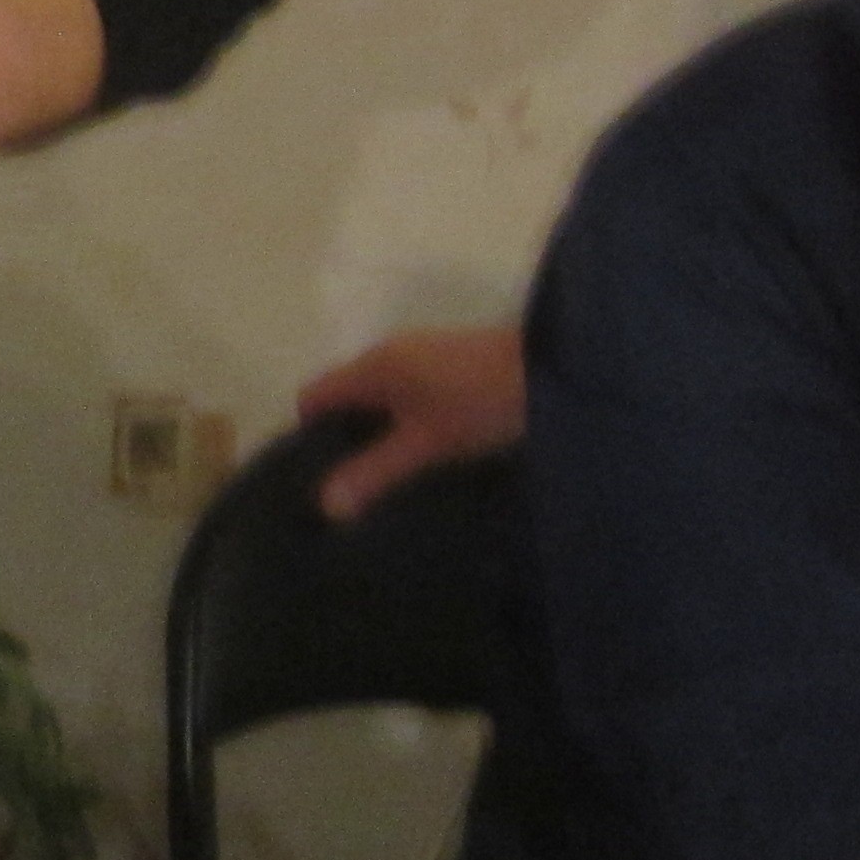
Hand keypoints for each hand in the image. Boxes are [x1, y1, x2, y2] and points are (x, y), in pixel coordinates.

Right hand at [293, 326, 528, 519]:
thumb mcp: (425, 444)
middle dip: (345, 440)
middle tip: (354, 489)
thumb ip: (375, 472)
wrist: (551, 367)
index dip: (308, 437)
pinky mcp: (448, 364)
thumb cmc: (479, 402)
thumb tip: (324, 506)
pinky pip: (406, 394)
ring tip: (389, 478)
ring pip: (379, 397)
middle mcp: (388, 354)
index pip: (314, 397)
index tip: (319, 480)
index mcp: (372, 367)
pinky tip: (425, 453)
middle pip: (344, 397)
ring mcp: (420, 355)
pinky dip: (404, 421)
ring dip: (378, 432)